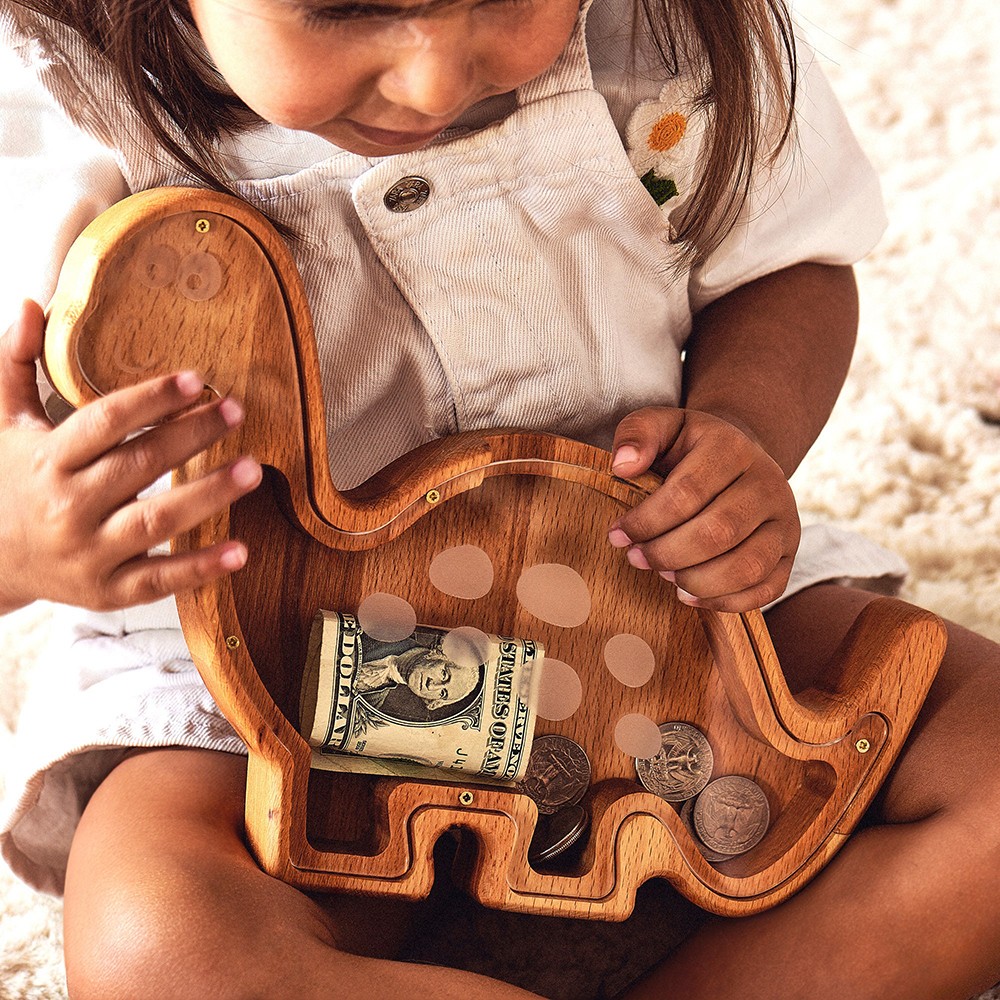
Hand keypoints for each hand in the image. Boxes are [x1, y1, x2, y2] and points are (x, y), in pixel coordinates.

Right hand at [0, 300, 261, 613]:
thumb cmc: (8, 482)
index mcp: (47, 459)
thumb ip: (16, 363)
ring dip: (209, 494)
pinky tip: (240, 551)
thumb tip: (32, 305)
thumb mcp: (4, 423)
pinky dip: (200, 568)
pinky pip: (159, 580)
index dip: (151, 399)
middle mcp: (68, 506)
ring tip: (252, 469)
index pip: (105, 421)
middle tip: (236, 411)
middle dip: (192, 436)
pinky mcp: (107, 591)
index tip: (195, 381)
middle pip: (140, 465)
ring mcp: (89, 552)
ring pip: (157, 521)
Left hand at [607, 407, 799, 611]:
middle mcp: (768, 484)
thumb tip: (622, 466)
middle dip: (666, 553)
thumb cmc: (690, 449)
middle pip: (717, 533)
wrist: (739, 460)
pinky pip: (766, 589)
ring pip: (746, 566)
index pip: (687, 492)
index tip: (617, 534)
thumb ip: (637, 433)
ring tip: (665, 575)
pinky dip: (724, 601)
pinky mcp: (790, 553)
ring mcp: (786, 521)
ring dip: (695, 581)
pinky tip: (688, 594)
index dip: (646, 521)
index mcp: (733, 448)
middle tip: (637, 558)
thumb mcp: (663, 427)